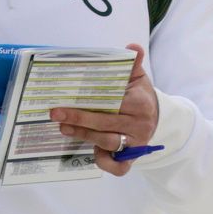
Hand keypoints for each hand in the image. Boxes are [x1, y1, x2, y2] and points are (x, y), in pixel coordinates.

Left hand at [50, 44, 157, 176]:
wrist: (156, 116)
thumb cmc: (139, 95)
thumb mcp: (137, 78)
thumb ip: (132, 63)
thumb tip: (132, 46)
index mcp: (140, 104)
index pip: (113, 105)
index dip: (89, 104)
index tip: (68, 100)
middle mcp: (140, 125)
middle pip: (106, 125)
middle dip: (79, 120)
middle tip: (56, 114)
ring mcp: (136, 143)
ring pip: (107, 142)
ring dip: (84, 136)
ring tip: (64, 128)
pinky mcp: (133, 158)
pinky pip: (119, 167)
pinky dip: (105, 164)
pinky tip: (91, 153)